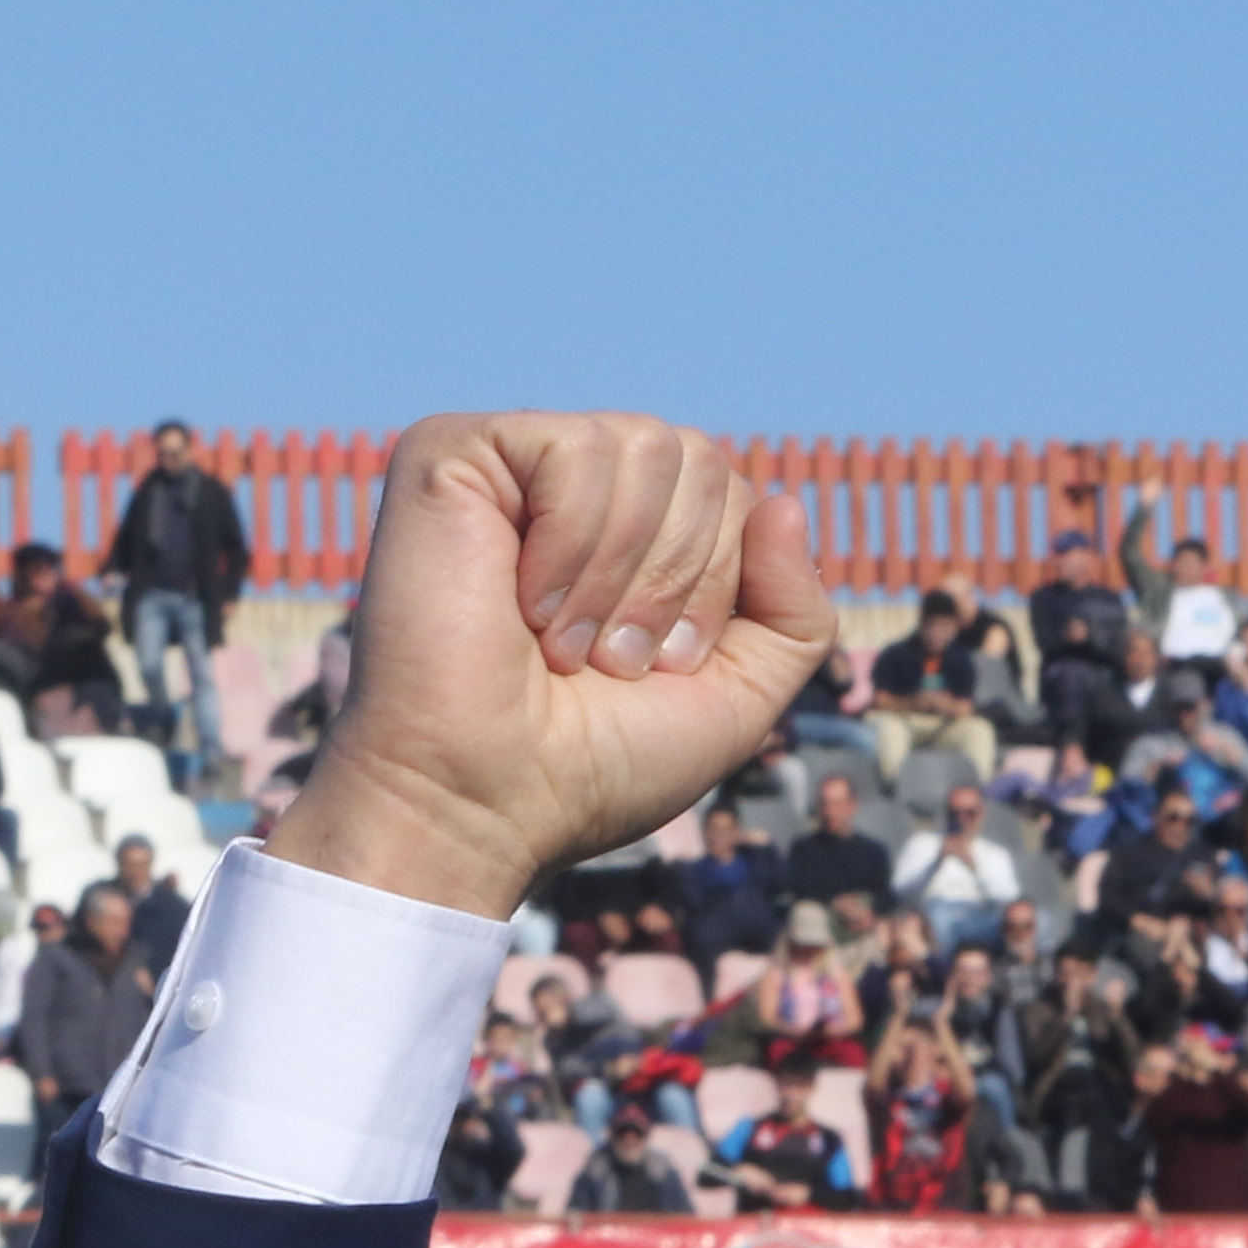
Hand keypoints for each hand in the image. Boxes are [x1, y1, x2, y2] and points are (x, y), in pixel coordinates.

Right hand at [264, 413, 831, 918]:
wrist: (486, 799)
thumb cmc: (599, 761)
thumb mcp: (740, 696)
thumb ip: (796, 612)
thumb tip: (787, 502)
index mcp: (636, 531)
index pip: (735, 496)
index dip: (719, 587)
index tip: (660, 668)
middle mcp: (577, 486)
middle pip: (702, 460)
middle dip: (677, 580)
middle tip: (609, 659)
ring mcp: (512, 464)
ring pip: (647, 448)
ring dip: (623, 574)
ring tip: (563, 642)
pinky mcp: (451, 452)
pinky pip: (576, 449)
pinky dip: (571, 546)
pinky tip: (523, 605)